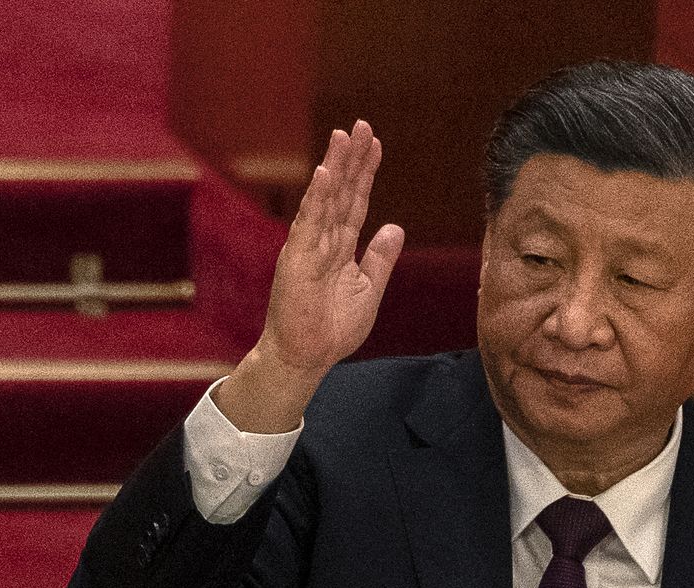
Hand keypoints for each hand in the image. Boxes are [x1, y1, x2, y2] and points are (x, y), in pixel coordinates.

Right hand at [217, 120, 404, 431]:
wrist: (308, 356)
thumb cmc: (333, 328)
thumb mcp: (368, 289)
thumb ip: (380, 258)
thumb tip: (396, 226)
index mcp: (341, 247)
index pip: (356, 202)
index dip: (365, 173)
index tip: (375, 144)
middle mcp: (324, 240)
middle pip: (342, 192)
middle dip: (352, 159)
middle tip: (361, 125)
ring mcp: (309, 247)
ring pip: (325, 199)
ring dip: (335, 167)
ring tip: (343, 136)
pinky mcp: (297, 259)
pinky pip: (309, 222)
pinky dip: (318, 197)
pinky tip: (326, 172)